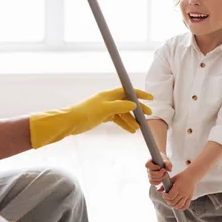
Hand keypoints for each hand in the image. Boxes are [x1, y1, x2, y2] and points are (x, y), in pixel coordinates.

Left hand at [29, 87, 152, 148]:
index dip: (139, 94)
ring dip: (131, 119)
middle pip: (127, 102)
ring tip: (138, 128)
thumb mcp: (104, 109)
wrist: (70, 122)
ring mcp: (105, 108)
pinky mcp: (102, 117)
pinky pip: (117, 119)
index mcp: (109, 95)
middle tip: (148, 115)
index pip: (128, 91)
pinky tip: (130, 130)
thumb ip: (120, 106)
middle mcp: (108, 100)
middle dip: (138, 109)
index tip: (151, 98)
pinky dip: (124, 124)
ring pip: (122, 113)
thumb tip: (134, 104)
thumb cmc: (86, 113)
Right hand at [145, 153, 171, 186]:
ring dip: (160, 178)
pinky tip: (162, 179)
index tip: (160, 166)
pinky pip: (152, 182)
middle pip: (151, 174)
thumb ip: (167, 163)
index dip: (154, 167)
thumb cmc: (162, 159)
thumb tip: (169, 169)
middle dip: (159, 174)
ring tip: (164, 174)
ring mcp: (149, 174)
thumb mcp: (166, 159)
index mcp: (149, 162)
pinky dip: (158, 182)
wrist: (161, 161)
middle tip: (164, 171)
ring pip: (152, 179)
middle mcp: (148, 168)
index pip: (147, 165)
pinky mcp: (151, 178)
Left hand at [161, 169, 198, 210]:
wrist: (192, 175)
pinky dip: (180, 207)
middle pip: (173, 202)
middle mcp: (183, 193)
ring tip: (170, 201)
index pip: (170, 196)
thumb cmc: (182, 176)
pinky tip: (177, 205)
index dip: (165, 197)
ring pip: (179, 205)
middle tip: (166, 197)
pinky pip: (185, 206)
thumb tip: (157, 191)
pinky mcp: (190, 198)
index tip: (164, 194)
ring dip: (173, 205)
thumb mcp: (172, 179)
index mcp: (178, 187)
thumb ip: (165, 185)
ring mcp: (187, 196)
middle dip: (167, 201)